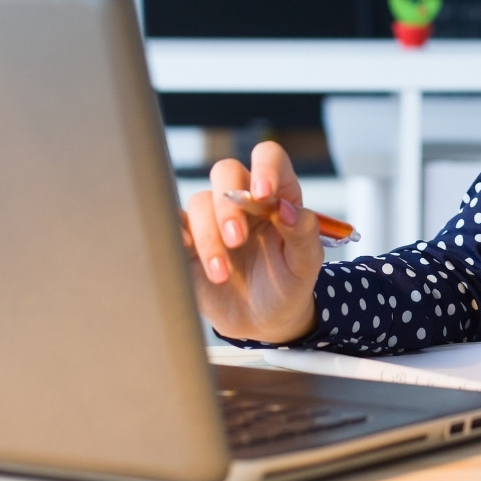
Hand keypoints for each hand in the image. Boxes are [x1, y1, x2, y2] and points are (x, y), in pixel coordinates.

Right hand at [181, 141, 323, 344]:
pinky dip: (177, 236)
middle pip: (226, 172)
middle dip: (229, 204)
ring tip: (222, 273)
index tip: (263, 195)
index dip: (264, 168)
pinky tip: (190, 257)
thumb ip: (303, 233)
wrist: (262, 321)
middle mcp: (244, 200)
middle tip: (238, 240)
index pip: (268, 158)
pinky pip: (174, 223)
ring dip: (209, 237)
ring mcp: (214, 218)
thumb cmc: (288, 286)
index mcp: (277, 195)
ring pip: (200, 202)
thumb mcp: (305, 264)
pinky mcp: (189, 239)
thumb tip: (287, 209)